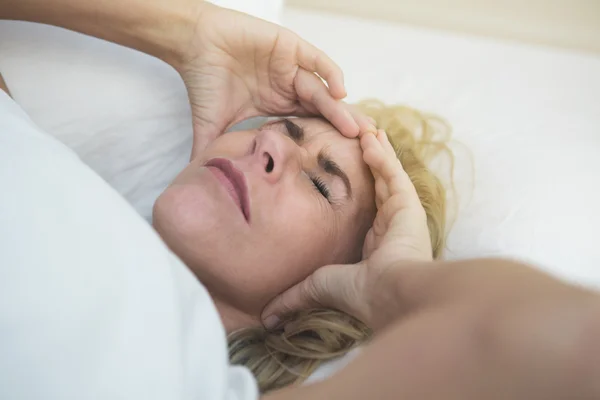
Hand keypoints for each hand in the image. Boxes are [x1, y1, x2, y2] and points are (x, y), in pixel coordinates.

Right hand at [179, 3, 374, 156]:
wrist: (192, 43)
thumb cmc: (203, 81)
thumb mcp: (211, 125)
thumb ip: (210, 152)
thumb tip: (198, 183)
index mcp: (277, 105)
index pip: (309, 126)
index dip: (326, 141)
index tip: (342, 163)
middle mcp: (288, 87)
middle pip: (323, 110)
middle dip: (343, 127)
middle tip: (364, 148)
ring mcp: (291, 67)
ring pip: (322, 90)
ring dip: (338, 108)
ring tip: (355, 128)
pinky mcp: (290, 47)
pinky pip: (316, 60)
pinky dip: (329, 73)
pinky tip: (340, 90)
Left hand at [261, 129, 432, 329]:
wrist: (389, 295)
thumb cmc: (359, 294)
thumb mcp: (317, 287)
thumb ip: (294, 297)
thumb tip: (266, 319)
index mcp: (375, 243)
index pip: (365, 207)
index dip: (354, 187)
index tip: (340, 171)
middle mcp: (391, 226)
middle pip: (378, 185)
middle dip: (367, 162)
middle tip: (355, 141)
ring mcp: (402, 214)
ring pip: (387, 174)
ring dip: (376, 152)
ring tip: (364, 130)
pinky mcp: (409, 205)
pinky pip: (393, 173)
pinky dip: (382, 155)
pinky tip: (369, 138)